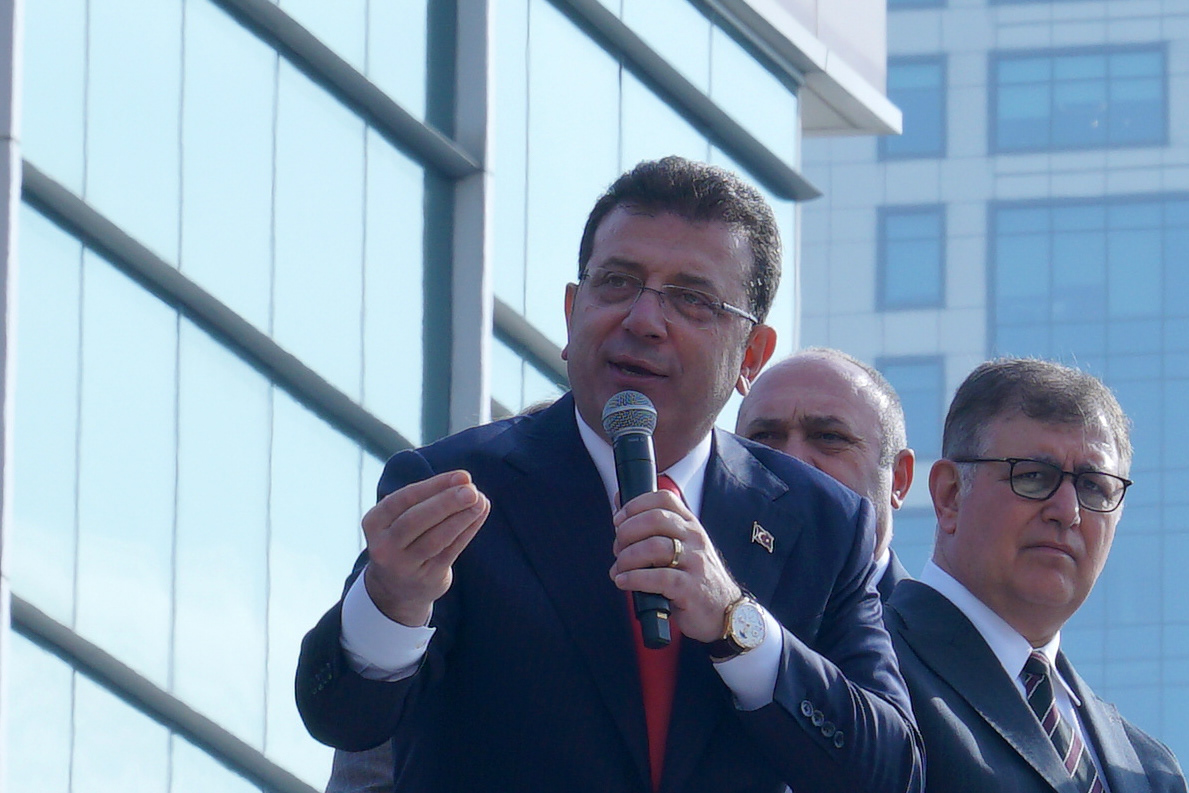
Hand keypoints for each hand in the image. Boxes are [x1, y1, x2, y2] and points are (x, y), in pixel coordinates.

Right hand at [361, 470, 489, 626]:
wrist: (394, 589)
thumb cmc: (403, 539)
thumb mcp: (399, 518)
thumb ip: (426, 498)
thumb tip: (464, 480)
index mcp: (374, 522)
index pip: (404, 499)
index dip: (435, 485)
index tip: (462, 476)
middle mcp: (384, 546)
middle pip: (416, 520)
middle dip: (447, 502)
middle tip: (472, 491)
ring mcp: (404, 566)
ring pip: (436, 538)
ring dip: (462, 518)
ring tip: (481, 501)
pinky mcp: (427, 579)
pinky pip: (450, 552)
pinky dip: (468, 531)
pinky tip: (479, 515)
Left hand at [608, 490, 741, 642]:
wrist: (723, 611)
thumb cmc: (694, 577)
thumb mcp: (680, 546)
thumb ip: (654, 527)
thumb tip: (619, 502)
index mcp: (690, 525)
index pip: (663, 498)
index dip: (635, 505)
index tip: (618, 520)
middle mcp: (695, 538)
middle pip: (655, 519)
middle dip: (626, 532)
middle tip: (617, 549)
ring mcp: (695, 562)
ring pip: (653, 547)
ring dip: (627, 558)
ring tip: (618, 569)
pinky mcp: (690, 588)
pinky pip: (658, 578)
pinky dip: (634, 579)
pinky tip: (623, 582)